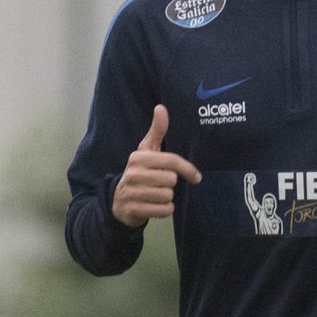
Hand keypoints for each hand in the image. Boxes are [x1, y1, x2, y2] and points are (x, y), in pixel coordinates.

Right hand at [112, 105, 200, 226]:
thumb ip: (156, 131)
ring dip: (167, 198)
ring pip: (167, 196)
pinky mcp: (133, 209)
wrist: (119, 201)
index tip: (197, 177)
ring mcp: (131, 192)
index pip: (171, 161)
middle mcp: (133, 173)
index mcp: (138, 157)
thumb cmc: (140, 173)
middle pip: (171, 179)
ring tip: (157, 194)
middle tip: (161, 184)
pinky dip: (165, 209)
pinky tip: (156, 205)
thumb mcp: (146, 151)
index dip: (187, 169)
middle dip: (171, 184)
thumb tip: (161, 107)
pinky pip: (163, 210)